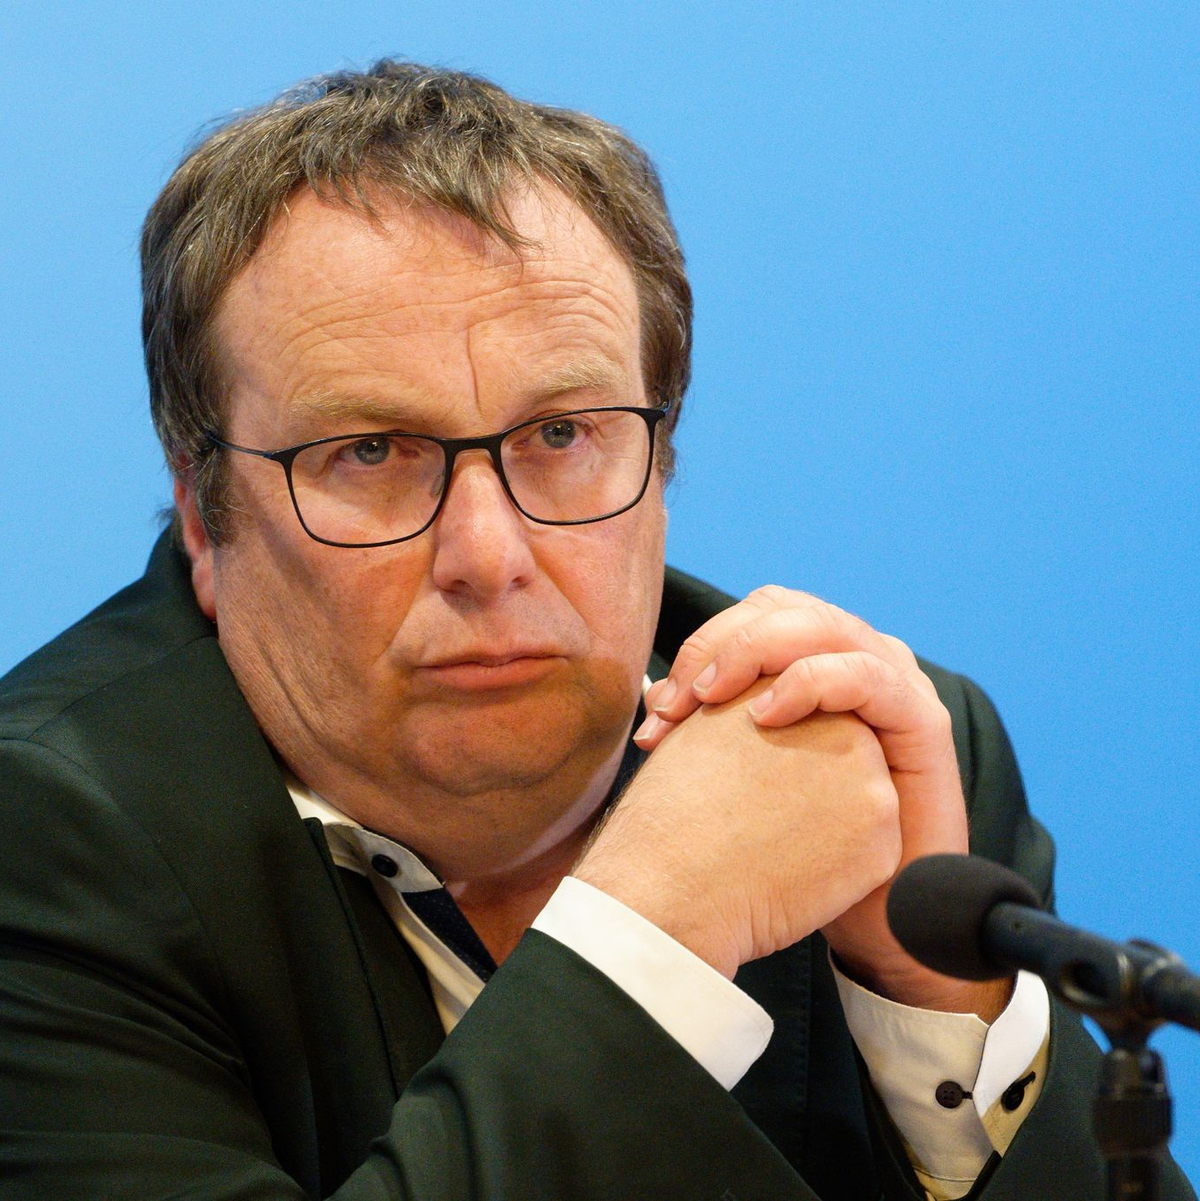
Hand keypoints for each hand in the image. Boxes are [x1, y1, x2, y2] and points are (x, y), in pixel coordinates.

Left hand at [634, 587, 1009, 1018]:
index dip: (701, 646)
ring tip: (709, 699)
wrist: (871, 917)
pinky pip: (864, 674)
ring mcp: (895, 684)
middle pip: (782, 609)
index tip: (658, 709)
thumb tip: (650, 695)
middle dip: (718, 646)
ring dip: (754, 652)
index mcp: (816, 662)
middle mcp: (857, 659)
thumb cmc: (797, 848)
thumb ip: (711, 727)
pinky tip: (765, 715)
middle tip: (677, 704)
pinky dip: (810, 681)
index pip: (755, 614)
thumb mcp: (744, 773)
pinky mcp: (922, 722)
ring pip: (820, 626)